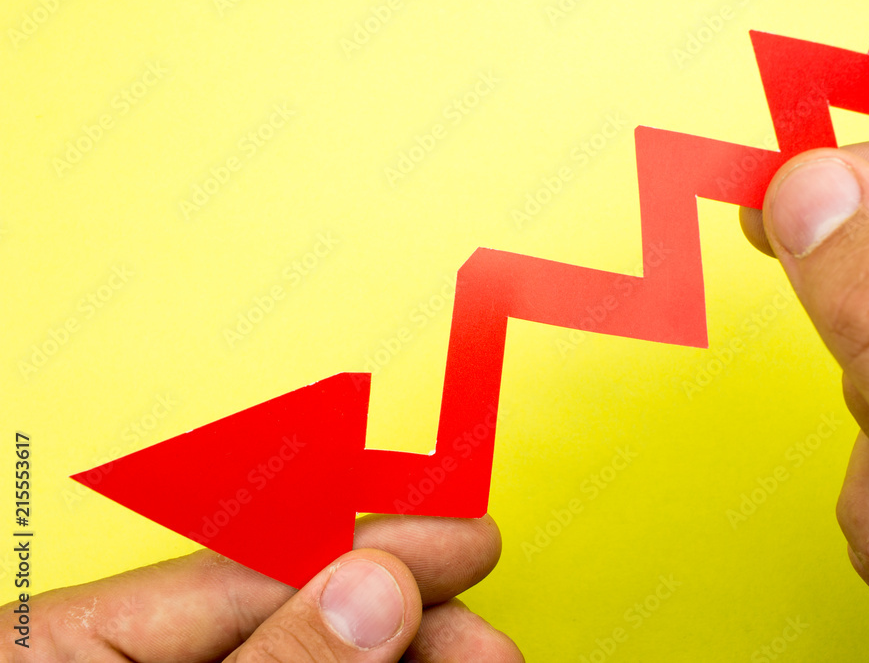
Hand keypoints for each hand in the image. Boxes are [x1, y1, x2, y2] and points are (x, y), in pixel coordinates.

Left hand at [2, 514, 522, 660]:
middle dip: (403, 619)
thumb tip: (376, 584)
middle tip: (488, 638)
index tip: (461, 538)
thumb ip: (277, 662)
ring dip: (398, 662)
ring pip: (304, 661)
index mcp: (59, 643)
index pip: (247, 566)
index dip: (372, 545)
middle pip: (286, 615)